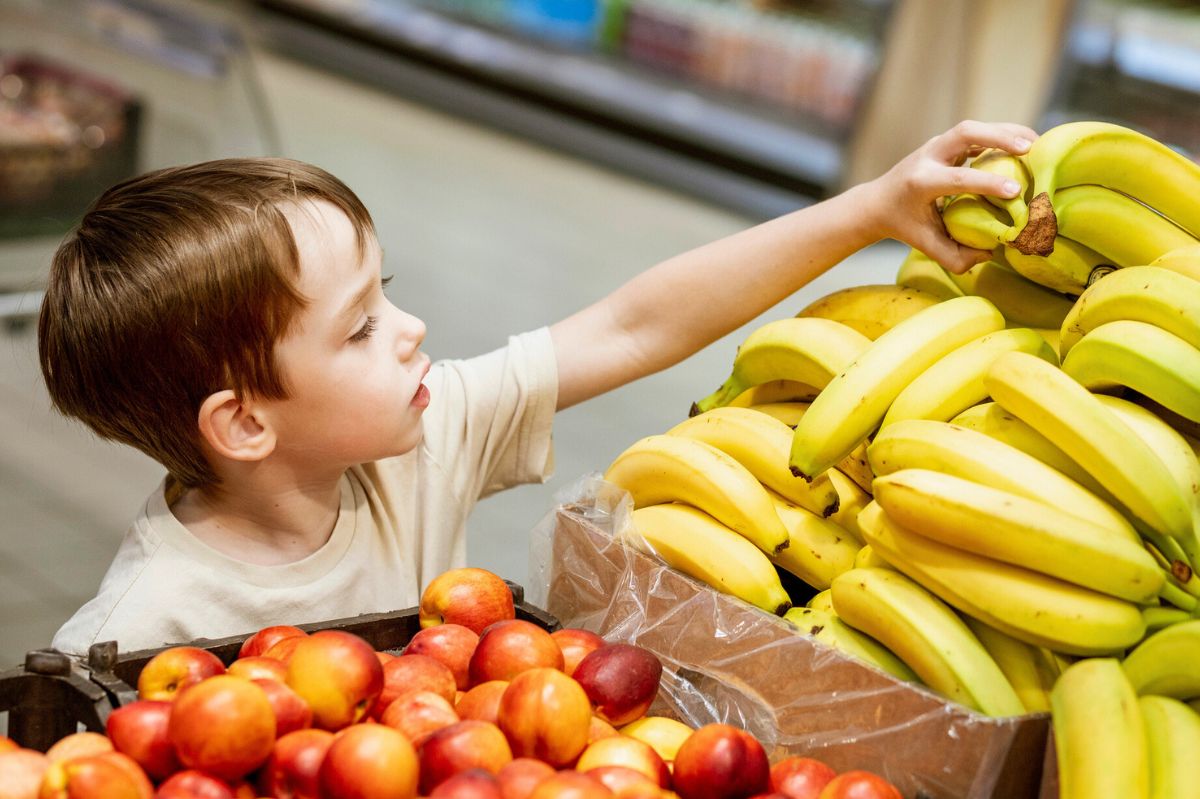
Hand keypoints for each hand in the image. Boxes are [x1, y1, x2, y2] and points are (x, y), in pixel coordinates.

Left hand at [866, 120, 1038, 273]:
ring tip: (1037, 143)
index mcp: (921, 182)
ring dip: (1005, 131)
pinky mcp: (944, 141)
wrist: (878, 202)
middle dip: (998, 137)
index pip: (957, 178)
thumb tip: (990, 252)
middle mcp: (927, 157)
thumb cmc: (905, 225)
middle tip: (1031, 148)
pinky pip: (975, 132)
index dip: (988, 183)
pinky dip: (1000, 134)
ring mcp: (935, 145)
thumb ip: (955, 256)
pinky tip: (1024, 144)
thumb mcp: (925, 244)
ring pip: (971, 127)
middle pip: (964, 133)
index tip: (1016, 191)